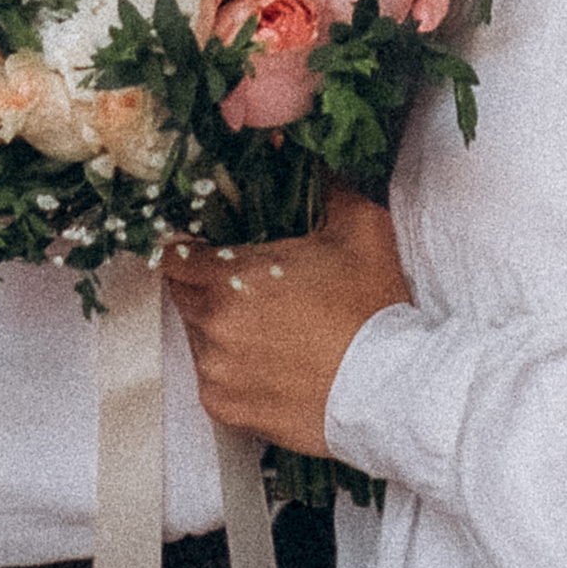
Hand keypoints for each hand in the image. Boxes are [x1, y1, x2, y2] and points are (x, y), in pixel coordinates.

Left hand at [163, 183, 411, 457]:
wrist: (391, 391)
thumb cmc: (372, 308)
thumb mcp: (360, 227)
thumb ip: (329, 183)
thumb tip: (314, 155)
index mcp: (232, 279)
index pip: (175, 258)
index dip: (188, 247)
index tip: (206, 246)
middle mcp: (213, 329)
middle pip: (183, 296)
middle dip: (204, 283)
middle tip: (242, 280)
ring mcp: (217, 374)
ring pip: (197, 337)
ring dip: (217, 325)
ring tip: (263, 321)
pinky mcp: (229, 411)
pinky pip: (213, 378)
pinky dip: (230, 365)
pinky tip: (267, 357)